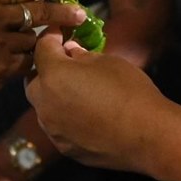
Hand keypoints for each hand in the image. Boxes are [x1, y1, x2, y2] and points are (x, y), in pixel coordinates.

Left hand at [26, 32, 172, 171]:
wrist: (147, 136)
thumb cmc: (129, 91)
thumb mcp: (107, 62)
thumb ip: (82, 56)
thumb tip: (70, 52)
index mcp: (54, 76)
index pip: (41, 48)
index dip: (50, 36)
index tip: (59, 32)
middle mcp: (45, 103)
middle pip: (34, 80)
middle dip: (46, 69)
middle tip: (66, 63)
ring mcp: (52, 129)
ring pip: (44, 106)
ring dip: (54, 95)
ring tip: (77, 91)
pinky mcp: (63, 147)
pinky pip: (57, 126)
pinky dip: (65, 116)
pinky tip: (86, 115)